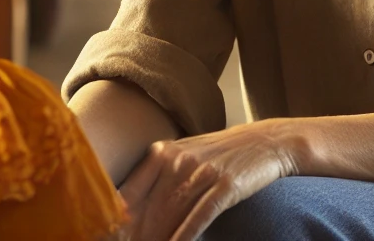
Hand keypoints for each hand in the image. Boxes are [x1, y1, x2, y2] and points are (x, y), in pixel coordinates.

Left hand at [119, 120, 302, 240]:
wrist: (265, 141)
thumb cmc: (220, 154)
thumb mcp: (185, 156)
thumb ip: (157, 177)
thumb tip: (125, 209)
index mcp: (163, 152)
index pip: (129, 192)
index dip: (117, 221)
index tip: (108, 237)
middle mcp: (178, 160)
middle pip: (147, 210)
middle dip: (137, 237)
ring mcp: (202, 172)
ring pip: (170, 217)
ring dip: (158, 240)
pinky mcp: (224, 186)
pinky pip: (198, 217)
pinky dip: (184, 237)